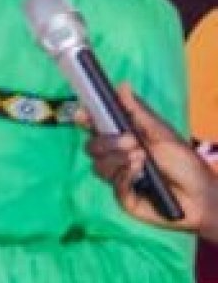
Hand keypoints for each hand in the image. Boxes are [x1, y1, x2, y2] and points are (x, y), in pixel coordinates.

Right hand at [86, 85, 213, 237]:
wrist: (200, 194)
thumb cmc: (185, 162)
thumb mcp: (161, 133)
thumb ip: (138, 112)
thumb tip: (122, 85)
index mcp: (125, 139)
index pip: (97, 128)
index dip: (86, 119)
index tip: (83, 113)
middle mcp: (118, 158)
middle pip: (92, 147)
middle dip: (107, 141)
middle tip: (130, 140)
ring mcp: (119, 178)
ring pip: (99, 166)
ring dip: (118, 159)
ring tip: (142, 157)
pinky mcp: (124, 197)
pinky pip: (114, 184)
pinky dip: (126, 175)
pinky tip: (141, 171)